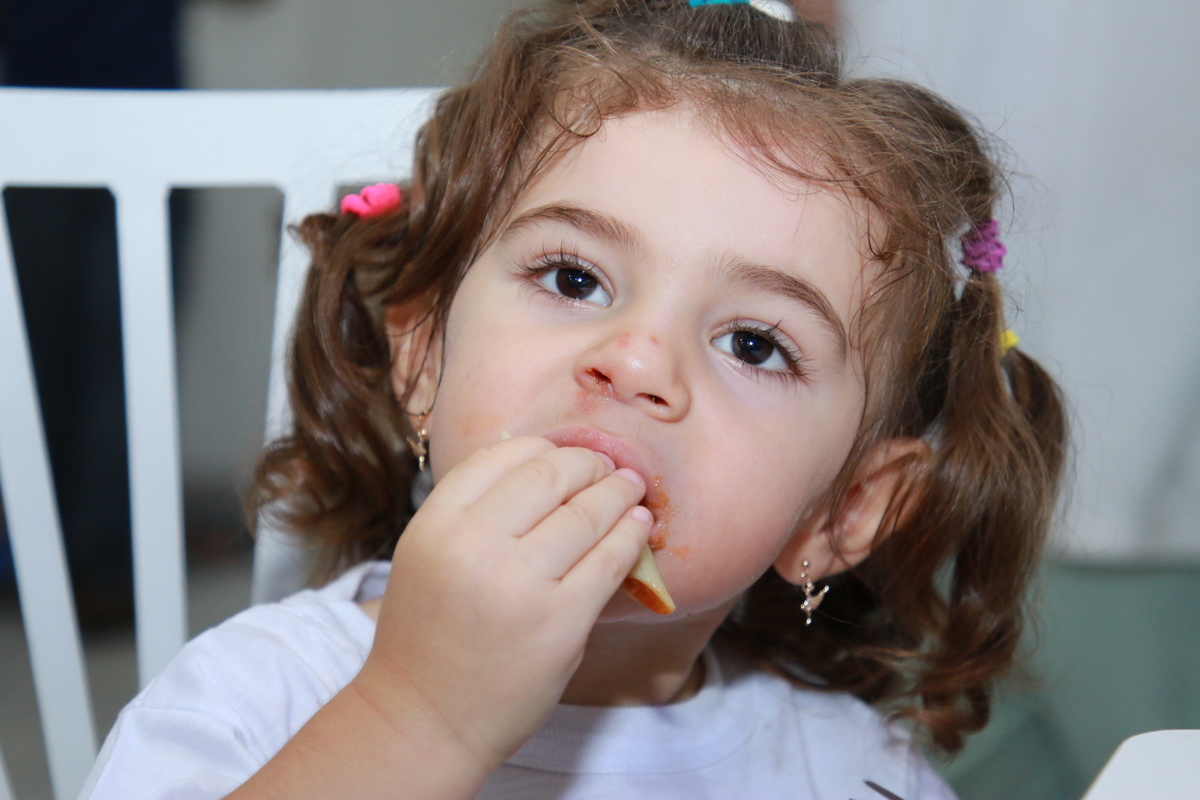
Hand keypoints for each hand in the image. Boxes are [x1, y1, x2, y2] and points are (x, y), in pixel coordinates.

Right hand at [353, 436, 650, 774]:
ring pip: (587, 513)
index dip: (543, 447)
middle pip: (549, 473)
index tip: (565, 454)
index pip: (501, 455)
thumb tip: (542, 465)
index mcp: (436, 524)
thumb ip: (473, 512)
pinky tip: (638, 526)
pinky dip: (631, 535)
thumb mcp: (428, 556)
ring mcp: (520, 584)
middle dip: (588, 464)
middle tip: (607, 467)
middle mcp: (474, 546)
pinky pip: (610, 560)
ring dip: (618, 492)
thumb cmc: (429, 637)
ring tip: (631, 487)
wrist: (425, 719)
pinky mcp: (561, 622)